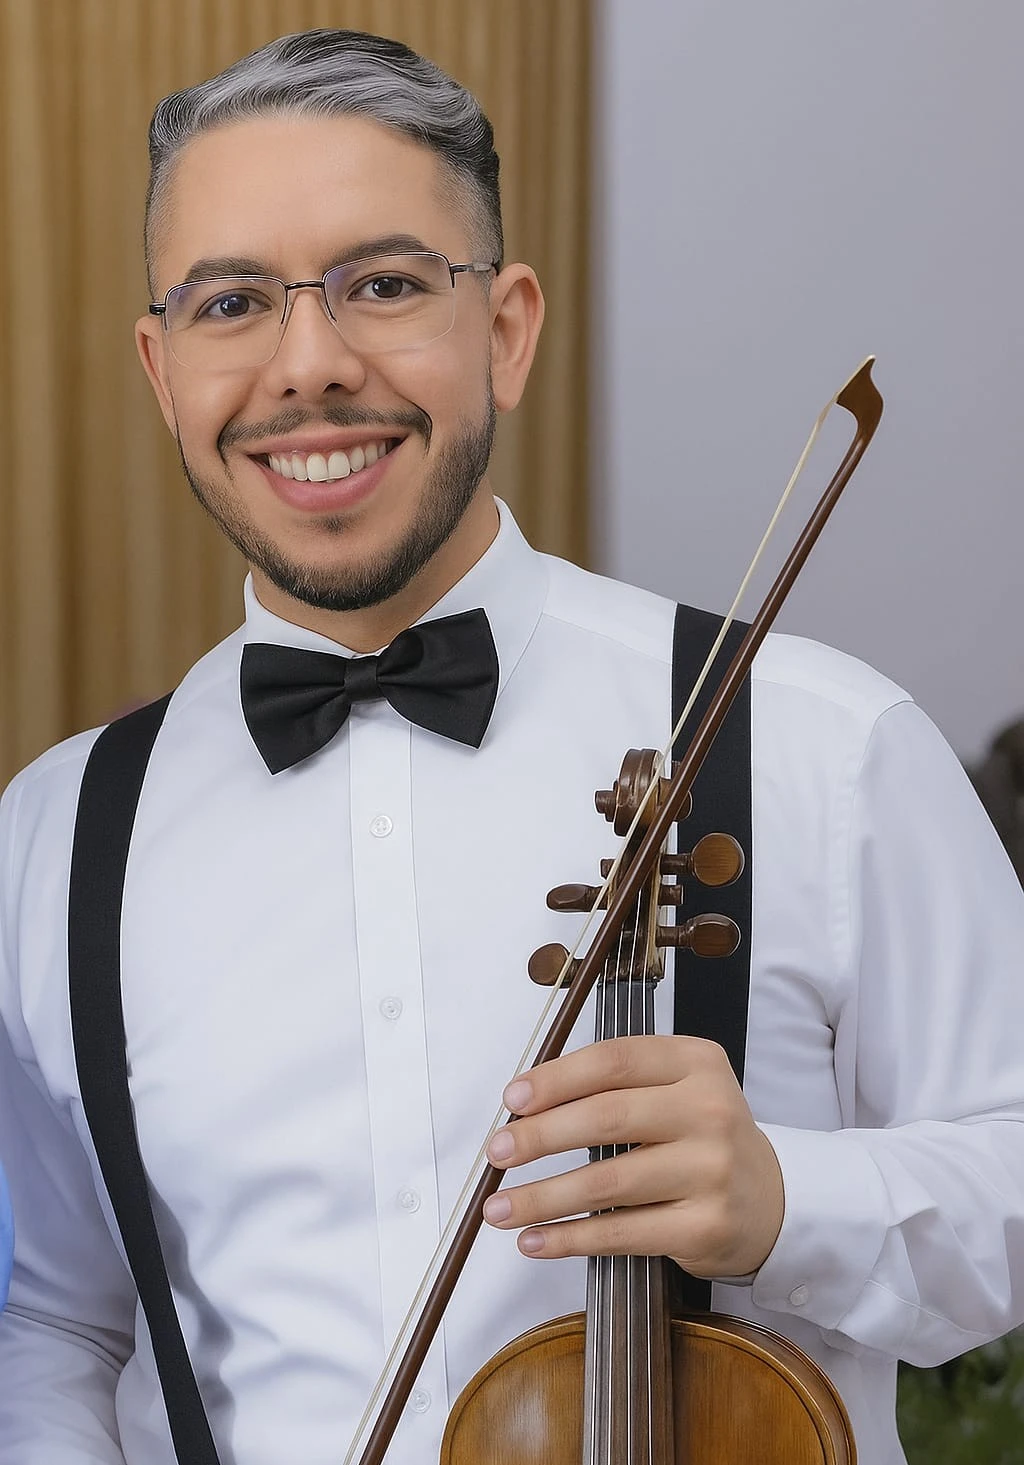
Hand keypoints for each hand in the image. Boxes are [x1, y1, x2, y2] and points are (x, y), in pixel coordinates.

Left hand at [482, 1035, 783, 1278]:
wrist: (772, 1199)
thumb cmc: (701, 1137)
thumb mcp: (675, 1088)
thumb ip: (615, 1086)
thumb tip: (526, 1107)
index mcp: (696, 1063)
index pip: (614, 1060)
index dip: (556, 1078)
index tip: (513, 1098)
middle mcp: (709, 1110)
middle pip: (607, 1117)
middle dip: (539, 1137)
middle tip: (497, 1153)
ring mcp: (711, 1170)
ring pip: (607, 1182)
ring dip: (543, 1197)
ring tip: (500, 1207)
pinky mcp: (705, 1227)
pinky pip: (622, 1233)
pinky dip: (570, 1238)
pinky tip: (536, 1240)